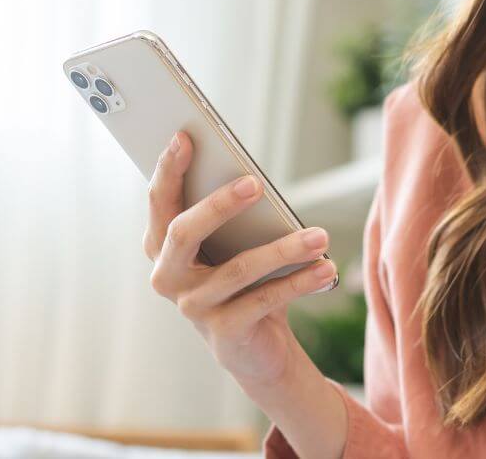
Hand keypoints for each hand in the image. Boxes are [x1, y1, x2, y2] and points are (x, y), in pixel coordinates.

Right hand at [144, 130, 336, 387]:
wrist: (255, 348)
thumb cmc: (243, 280)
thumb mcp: (233, 244)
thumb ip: (229, 214)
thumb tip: (248, 177)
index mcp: (163, 247)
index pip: (160, 203)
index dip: (168, 170)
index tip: (185, 136)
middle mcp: (168, 277)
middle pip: (184, 233)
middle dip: (218, 205)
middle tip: (255, 183)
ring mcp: (193, 308)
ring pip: (237, 269)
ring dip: (284, 249)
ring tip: (320, 235)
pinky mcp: (224, 333)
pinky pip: (263, 301)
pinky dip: (299, 282)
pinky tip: (326, 268)